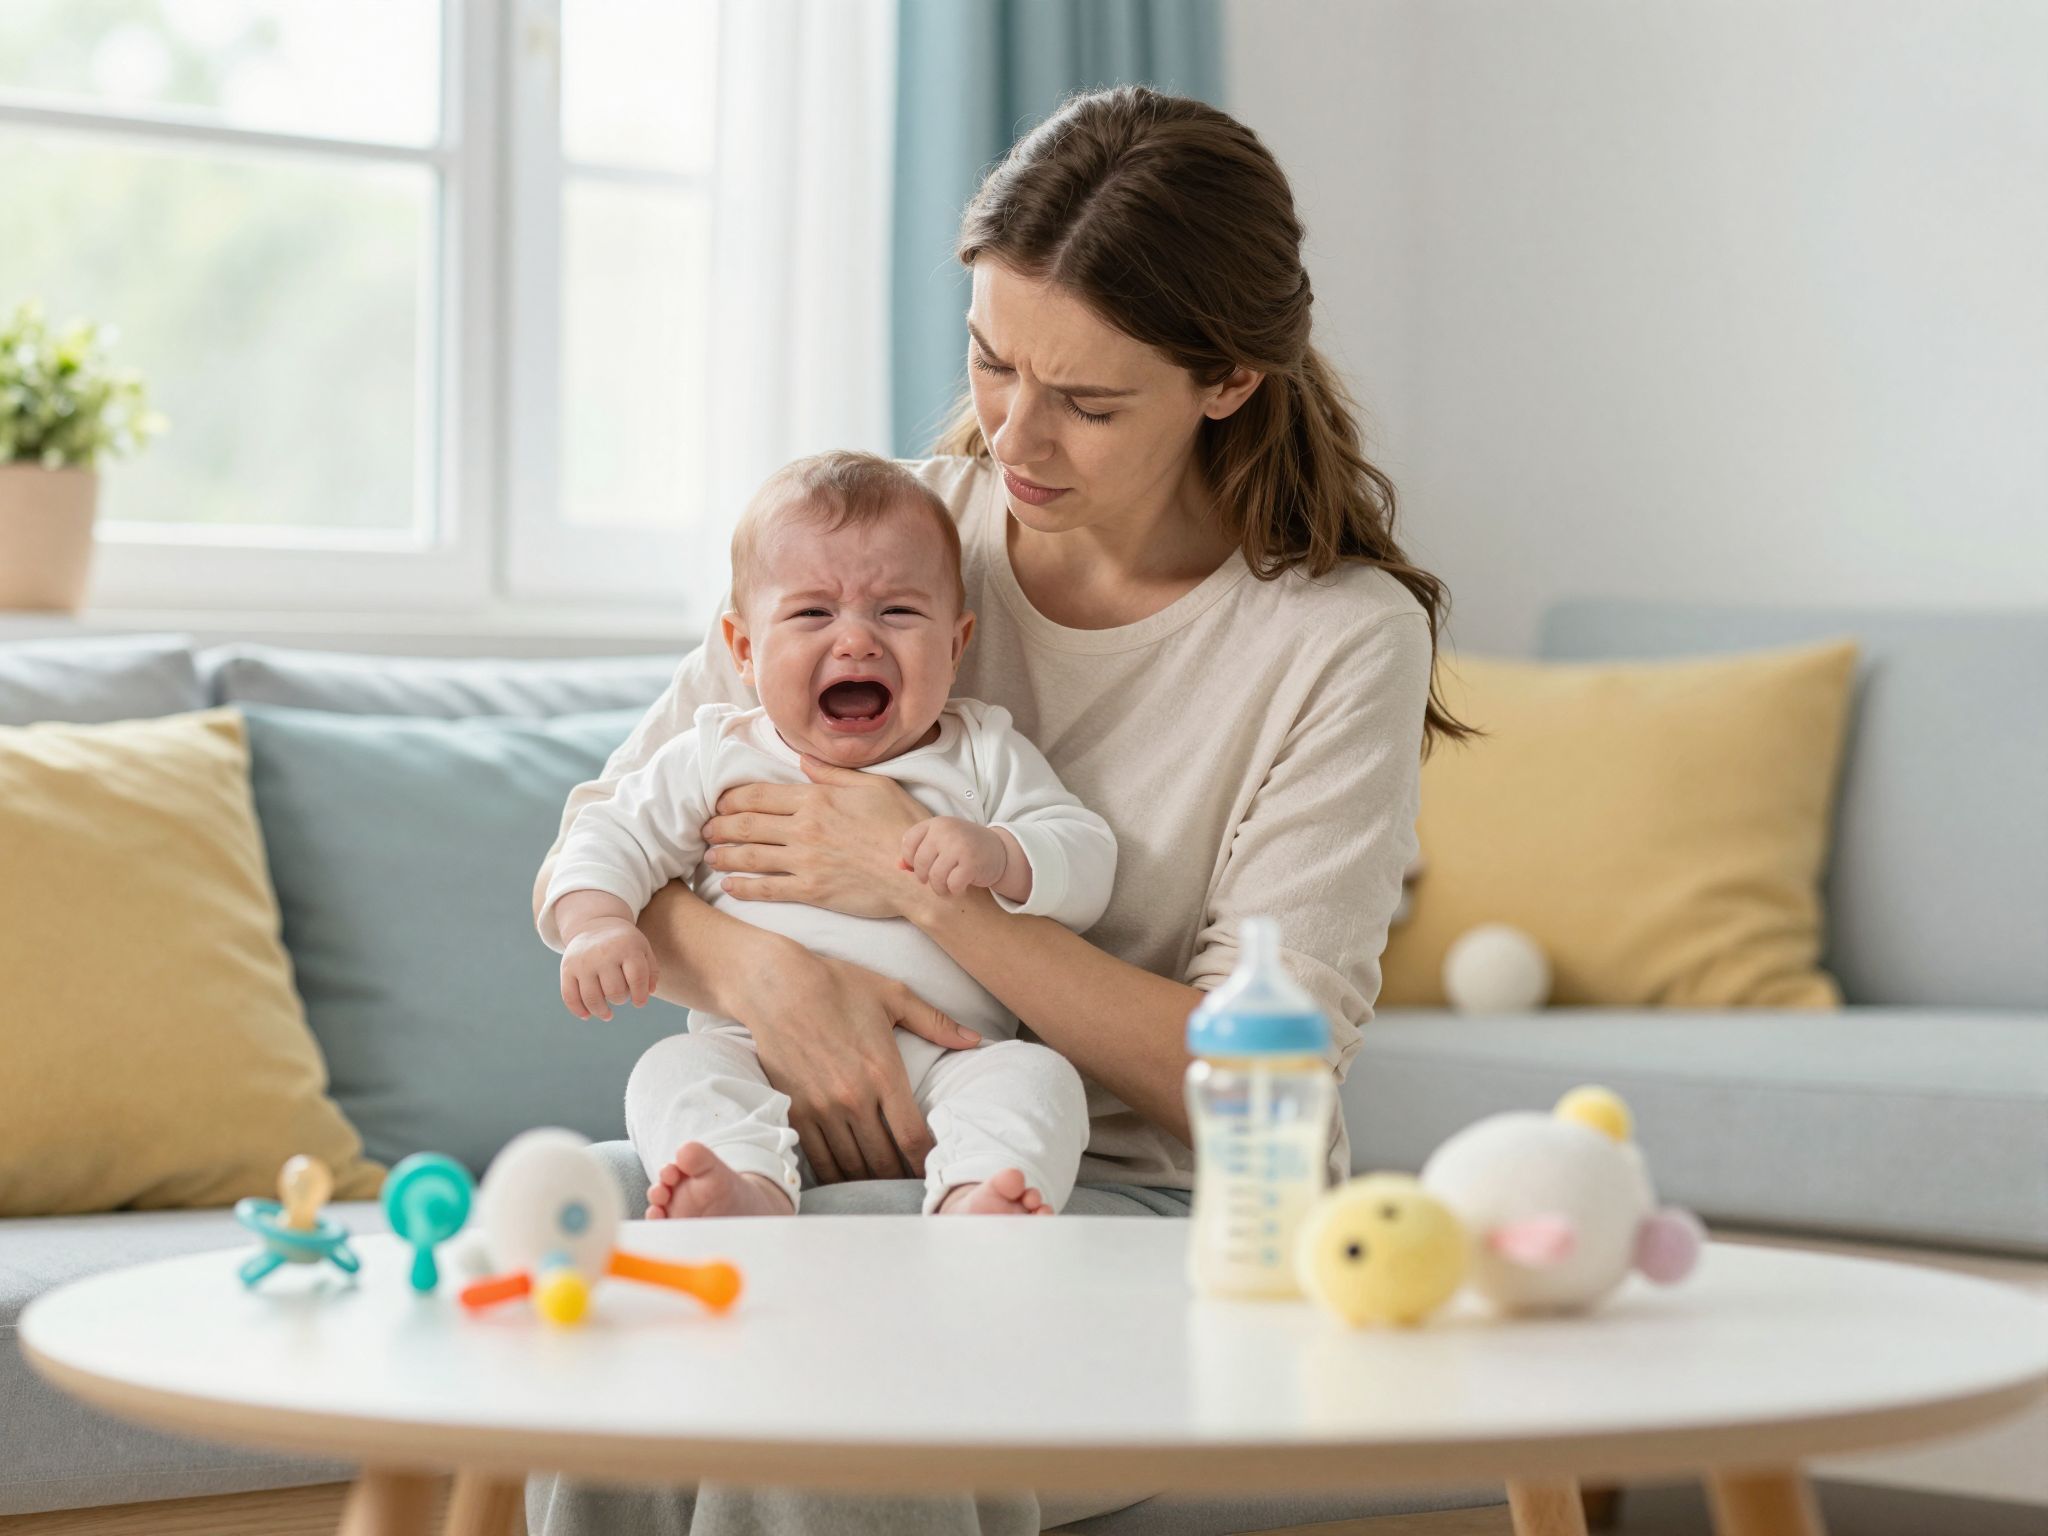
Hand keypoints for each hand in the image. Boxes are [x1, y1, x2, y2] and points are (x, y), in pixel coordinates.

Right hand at [560, 918, 657, 1021]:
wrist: (594, 924)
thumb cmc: (624, 943)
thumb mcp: (643, 949)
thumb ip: (651, 971)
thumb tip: (649, 993)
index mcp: (627, 947)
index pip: (637, 978)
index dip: (640, 996)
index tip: (639, 1003)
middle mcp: (604, 954)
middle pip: (614, 991)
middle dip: (620, 999)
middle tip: (620, 997)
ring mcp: (583, 962)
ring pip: (592, 998)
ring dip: (601, 1011)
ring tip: (607, 1014)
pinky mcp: (567, 968)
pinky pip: (570, 996)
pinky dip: (578, 1010)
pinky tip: (587, 1015)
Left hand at [701, 755, 928, 919]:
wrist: (917, 873)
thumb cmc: (901, 825)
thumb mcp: (872, 786)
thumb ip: (832, 773)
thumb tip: (802, 758)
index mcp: (816, 798)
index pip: (758, 795)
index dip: (730, 799)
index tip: (718, 803)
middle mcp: (804, 828)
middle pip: (746, 824)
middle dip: (718, 826)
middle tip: (704, 829)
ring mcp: (805, 860)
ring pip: (749, 856)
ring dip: (723, 855)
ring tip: (708, 855)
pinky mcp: (811, 890)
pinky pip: (766, 889)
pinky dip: (743, 887)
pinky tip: (728, 886)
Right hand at [733, 938, 980, 1182]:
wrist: (776, 986)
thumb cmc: (837, 986)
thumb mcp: (893, 996)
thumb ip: (936, 1022)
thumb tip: (975, 1039)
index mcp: (884, 1072)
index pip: (912, 1137)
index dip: (926, 1162)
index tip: (934, 1170)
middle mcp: (853, 1097)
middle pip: (884, 1160)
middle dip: (900, 1178)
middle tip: (911, 1186)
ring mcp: (822, 1108)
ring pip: (851, 1165)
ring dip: (869, 1181)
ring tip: (883, 1186)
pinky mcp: (795, 1110)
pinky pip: (819, 1158)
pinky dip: (835, 1174)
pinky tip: (848, 1177)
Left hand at [899, 816, 1006, 895]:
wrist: (1000, 850)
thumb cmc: (964, 848)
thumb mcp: (941, 842)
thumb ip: (919, 851)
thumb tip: (898, 866)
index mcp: (936, 823)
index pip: (908, 843)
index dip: (911, 861)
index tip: (924, 866)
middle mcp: (946, 831)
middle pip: (920, 864)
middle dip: (926, 878)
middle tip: (937, 880)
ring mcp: (959, 845)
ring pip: (935, 877)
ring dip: (940, 888)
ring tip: (947, 887)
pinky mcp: (971, 862)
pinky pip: (952, 885)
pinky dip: (955, 891)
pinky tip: (960, 887)